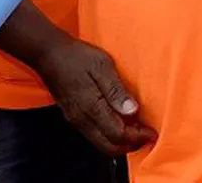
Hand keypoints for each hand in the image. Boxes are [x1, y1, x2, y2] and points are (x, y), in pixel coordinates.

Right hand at [36, 38, 155, 155]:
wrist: (48, 55)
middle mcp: (81, 119)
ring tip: (139, 128)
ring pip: (101, 143)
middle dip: (131, 145)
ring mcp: (76, 120)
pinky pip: (95, 135)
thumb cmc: (77, 57)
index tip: (153, 132)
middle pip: (108, 147)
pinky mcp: (74, 116)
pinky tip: (123, 121)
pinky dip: (111, 134)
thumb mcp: (102, 67)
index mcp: (90, 107)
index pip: (117, 135)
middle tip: (148, 134)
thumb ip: (116, 91)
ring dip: (122, 141)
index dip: (137, 137)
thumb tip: (133, 111)